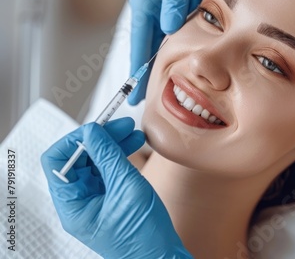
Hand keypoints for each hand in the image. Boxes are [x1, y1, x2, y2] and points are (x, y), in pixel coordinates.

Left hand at [41, 118, 191, 258]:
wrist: (161, 256)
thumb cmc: (143, 235)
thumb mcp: (127, 188)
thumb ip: (108, 156)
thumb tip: (93, 131)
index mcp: (72, 205)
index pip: (57, 161)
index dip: (75, 140)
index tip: (97, 127)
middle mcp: (79, 202)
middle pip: (78, 159)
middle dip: (100, 139)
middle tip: (121, 125)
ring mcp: (95, 200)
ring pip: (96, 162)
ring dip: (113, 145)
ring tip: (133, 133)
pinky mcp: (110, 198)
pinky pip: (109, 170)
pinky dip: (120, 156)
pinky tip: (134, 145)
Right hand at [128, 0, 238, 104]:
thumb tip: (169, 28)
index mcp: (145, 2)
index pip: (139, 42)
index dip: (137, 70)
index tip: (136, 93)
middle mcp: (157, 11)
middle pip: (152, 50)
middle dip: (152, 75)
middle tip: (151, 101)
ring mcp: (174, 13)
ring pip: (171, 47)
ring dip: (171, 67)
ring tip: (169, 92)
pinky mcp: (190, 13)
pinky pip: (188, 38)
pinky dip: (188, 53)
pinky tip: (189, 70)